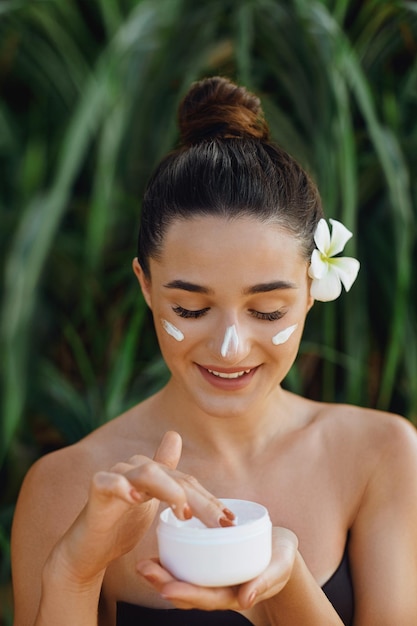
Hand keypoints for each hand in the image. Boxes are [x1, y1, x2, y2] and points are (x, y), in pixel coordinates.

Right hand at [50, 431, 231, 584]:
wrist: (88, 548)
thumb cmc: (122, 524)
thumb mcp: (154, 506)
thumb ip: (174, 485)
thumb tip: (189, 454)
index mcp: (153, 473)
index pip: (187, 482)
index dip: (209, 499)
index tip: (230, 521)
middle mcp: (136, 468)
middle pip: (174, 478)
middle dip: (200, 500)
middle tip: (220, 523)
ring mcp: (115, 475)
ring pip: (147, 472)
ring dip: (169, 490)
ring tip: (185, 512)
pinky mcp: (96, 488)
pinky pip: (108, 482)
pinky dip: (122, 487)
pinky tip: (136, 499)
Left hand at [137, 527, 297, 610]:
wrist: (280, 548)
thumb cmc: (281, 557)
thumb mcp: (280, 566)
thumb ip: (265, 581)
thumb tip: (246, 599)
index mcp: (235, 593)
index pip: (207, 598)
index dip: (187, 594)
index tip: (166, 590)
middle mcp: (220, 589)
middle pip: (190, 592)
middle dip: (165, 584)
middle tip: (144, 569)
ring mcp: (213, 578)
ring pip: (185, 581)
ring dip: (162, 576)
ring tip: (143, 565)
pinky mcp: (210, 564)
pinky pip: (188, 567)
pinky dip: (172, 563)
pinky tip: (156, 555)